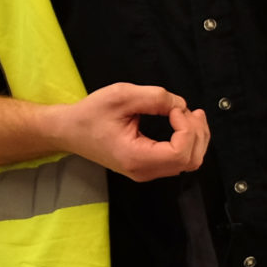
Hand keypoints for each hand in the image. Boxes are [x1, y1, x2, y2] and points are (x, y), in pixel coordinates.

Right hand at [38, 82, 209, 182]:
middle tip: (190, 111)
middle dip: (198, 133)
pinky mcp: (147, 166)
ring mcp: (146, 171)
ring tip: (190, 114)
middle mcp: (143, 171)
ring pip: (189, 162)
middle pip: (190, 160)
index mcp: (135, 157)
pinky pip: (179, 160)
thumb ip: (155, 98)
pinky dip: (188, 141)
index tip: (174, 110)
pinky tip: (184, 124)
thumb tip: (181, 105)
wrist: (69, 130)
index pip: (180, 153)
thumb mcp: (121, 95)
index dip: (187, 129)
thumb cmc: (90, 114)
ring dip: (196, 137)